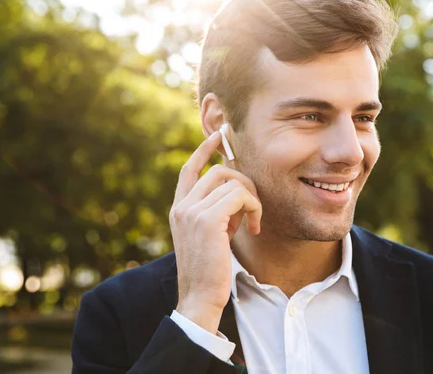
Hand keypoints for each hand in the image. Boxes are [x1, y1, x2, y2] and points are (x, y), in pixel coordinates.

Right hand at [170, 131, 261, 333]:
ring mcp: (192, 211)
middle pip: (218, 172)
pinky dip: (253, 208)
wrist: (200, 296)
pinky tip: (254, 228)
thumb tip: (238, 192)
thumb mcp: (211, 234)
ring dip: (251, 199)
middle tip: (253, 208)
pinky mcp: (207, 219)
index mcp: (179, 208)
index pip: (189, 169)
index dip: (204, 149)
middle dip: (243, 183)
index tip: (220, 135)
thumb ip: (218, 210)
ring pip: (231, 181)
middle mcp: (182, 206)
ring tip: (253, 222)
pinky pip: (239, 196)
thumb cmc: (210, 268)